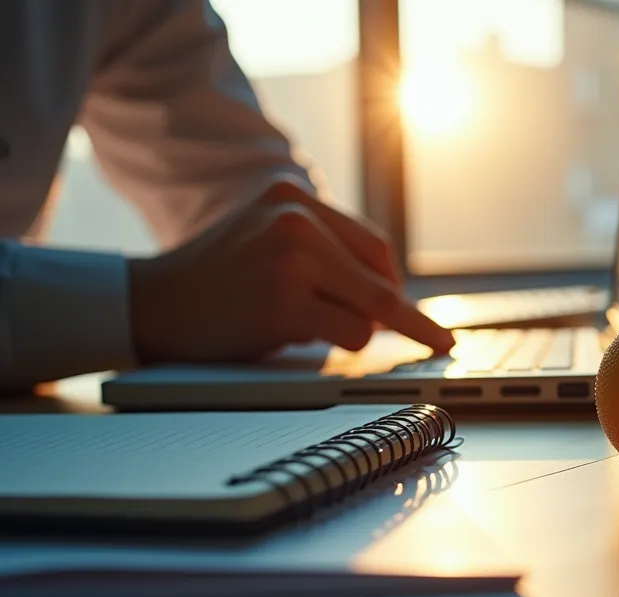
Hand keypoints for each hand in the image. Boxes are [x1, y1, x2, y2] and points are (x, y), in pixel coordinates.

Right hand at [128, 177, 452, 363]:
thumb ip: (321, 252)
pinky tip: (295, 336)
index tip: (419, 309)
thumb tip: (389, 297)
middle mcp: (295, 218)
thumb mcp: (266, 240)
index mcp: (293, 195)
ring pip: (370, 310)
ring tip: (301, 327)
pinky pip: (350, 334)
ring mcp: (292, 258)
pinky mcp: (286, 301)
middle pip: (380, 276)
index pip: (372, 243)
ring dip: (350, 331)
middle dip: (405, 318)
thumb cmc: (212, 282)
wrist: (148, 303)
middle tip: (437, 341)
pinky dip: (337, 345)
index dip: (394, 282)